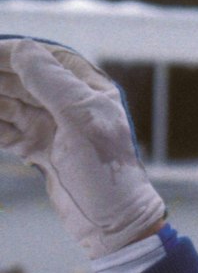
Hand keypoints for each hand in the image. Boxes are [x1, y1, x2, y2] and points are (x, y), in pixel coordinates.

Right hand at [0, 38, 167, 257]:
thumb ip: (52, 83)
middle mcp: (71, 105)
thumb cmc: (107, 172)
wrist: (112, 223)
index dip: (13, 53)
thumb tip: (21, 50)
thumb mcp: (82, 121)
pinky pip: (6, 130)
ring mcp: (54, 127)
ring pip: (10, 103)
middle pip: (22, 79)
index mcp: (90, 91)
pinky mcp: (40, 149)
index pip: (46, 58)